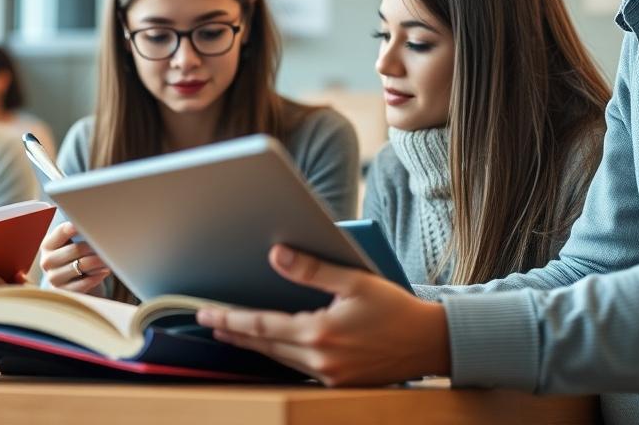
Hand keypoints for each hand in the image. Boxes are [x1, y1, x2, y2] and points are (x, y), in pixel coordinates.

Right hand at [38, 222, 109, 293]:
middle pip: (75, 250)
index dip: (75, 226)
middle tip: (107, 244)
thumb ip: (77, 234)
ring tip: (108, 258)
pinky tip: (105, 271)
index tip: (89, 223)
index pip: (61, 232)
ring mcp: (54, 278)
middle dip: (93, 246)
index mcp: (47, 245)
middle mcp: (47, 261)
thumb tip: (96, 225)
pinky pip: (84, 283)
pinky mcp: (64, 292)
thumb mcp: (70, 245)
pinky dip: (96, 276)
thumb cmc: (73, 258)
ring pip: (81, 266)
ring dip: (98, 261)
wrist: (71, 283)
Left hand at [195, 244, 450, 385]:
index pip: (262, 327)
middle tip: (208, 322)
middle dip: (234, 333)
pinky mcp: (339, 384)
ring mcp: (330, 377)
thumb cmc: (396, 308)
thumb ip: (311, 269)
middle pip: (265, 346)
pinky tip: (272, 347)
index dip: (230, 320)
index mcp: (320, 333)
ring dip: (255, 346)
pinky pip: (299, 370)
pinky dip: (280, 356)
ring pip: (280, 360)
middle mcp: (321, 360)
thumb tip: (276, 255)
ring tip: (232, 333)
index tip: (206, 315)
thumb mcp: (354, 280)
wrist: (432, 343)